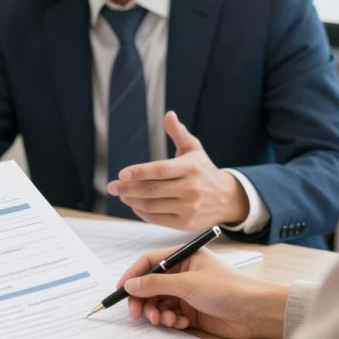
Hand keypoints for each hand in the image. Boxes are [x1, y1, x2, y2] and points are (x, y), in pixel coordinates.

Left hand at [106, 111, 248, 228]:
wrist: (227, 198)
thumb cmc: (204, 170)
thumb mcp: (194, 149)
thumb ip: (179, 133)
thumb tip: (169, 115)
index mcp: (191, 167)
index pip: (161, 170)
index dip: (140, 172)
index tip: (122, 173)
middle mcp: (191, 188)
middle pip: (152, 190)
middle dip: (127, 188)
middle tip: (112, 186)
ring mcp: (188, 207)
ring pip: (152, 205)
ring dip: (132, 200)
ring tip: (122, 194)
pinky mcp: (185, 223)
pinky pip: (157, 218)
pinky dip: (142, 212)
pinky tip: (135, 205)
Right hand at [118, 247, 287, 338]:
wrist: (255, 313)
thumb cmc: (229, 289)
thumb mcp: (188, 283)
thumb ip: (156, 283)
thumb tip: (131, 284)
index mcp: (184, 258)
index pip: (150, 262)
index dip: (134, 275)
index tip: (122, 289)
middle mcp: (184, 274)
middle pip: (151, 285)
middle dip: (143, 300)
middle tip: (137, 313)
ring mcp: (188, 293)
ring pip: (159, 302)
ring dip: (158, 312)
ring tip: (165, 319)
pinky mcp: (193, 311)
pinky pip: (171, 315)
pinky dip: (172, 321)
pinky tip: (182, 322)